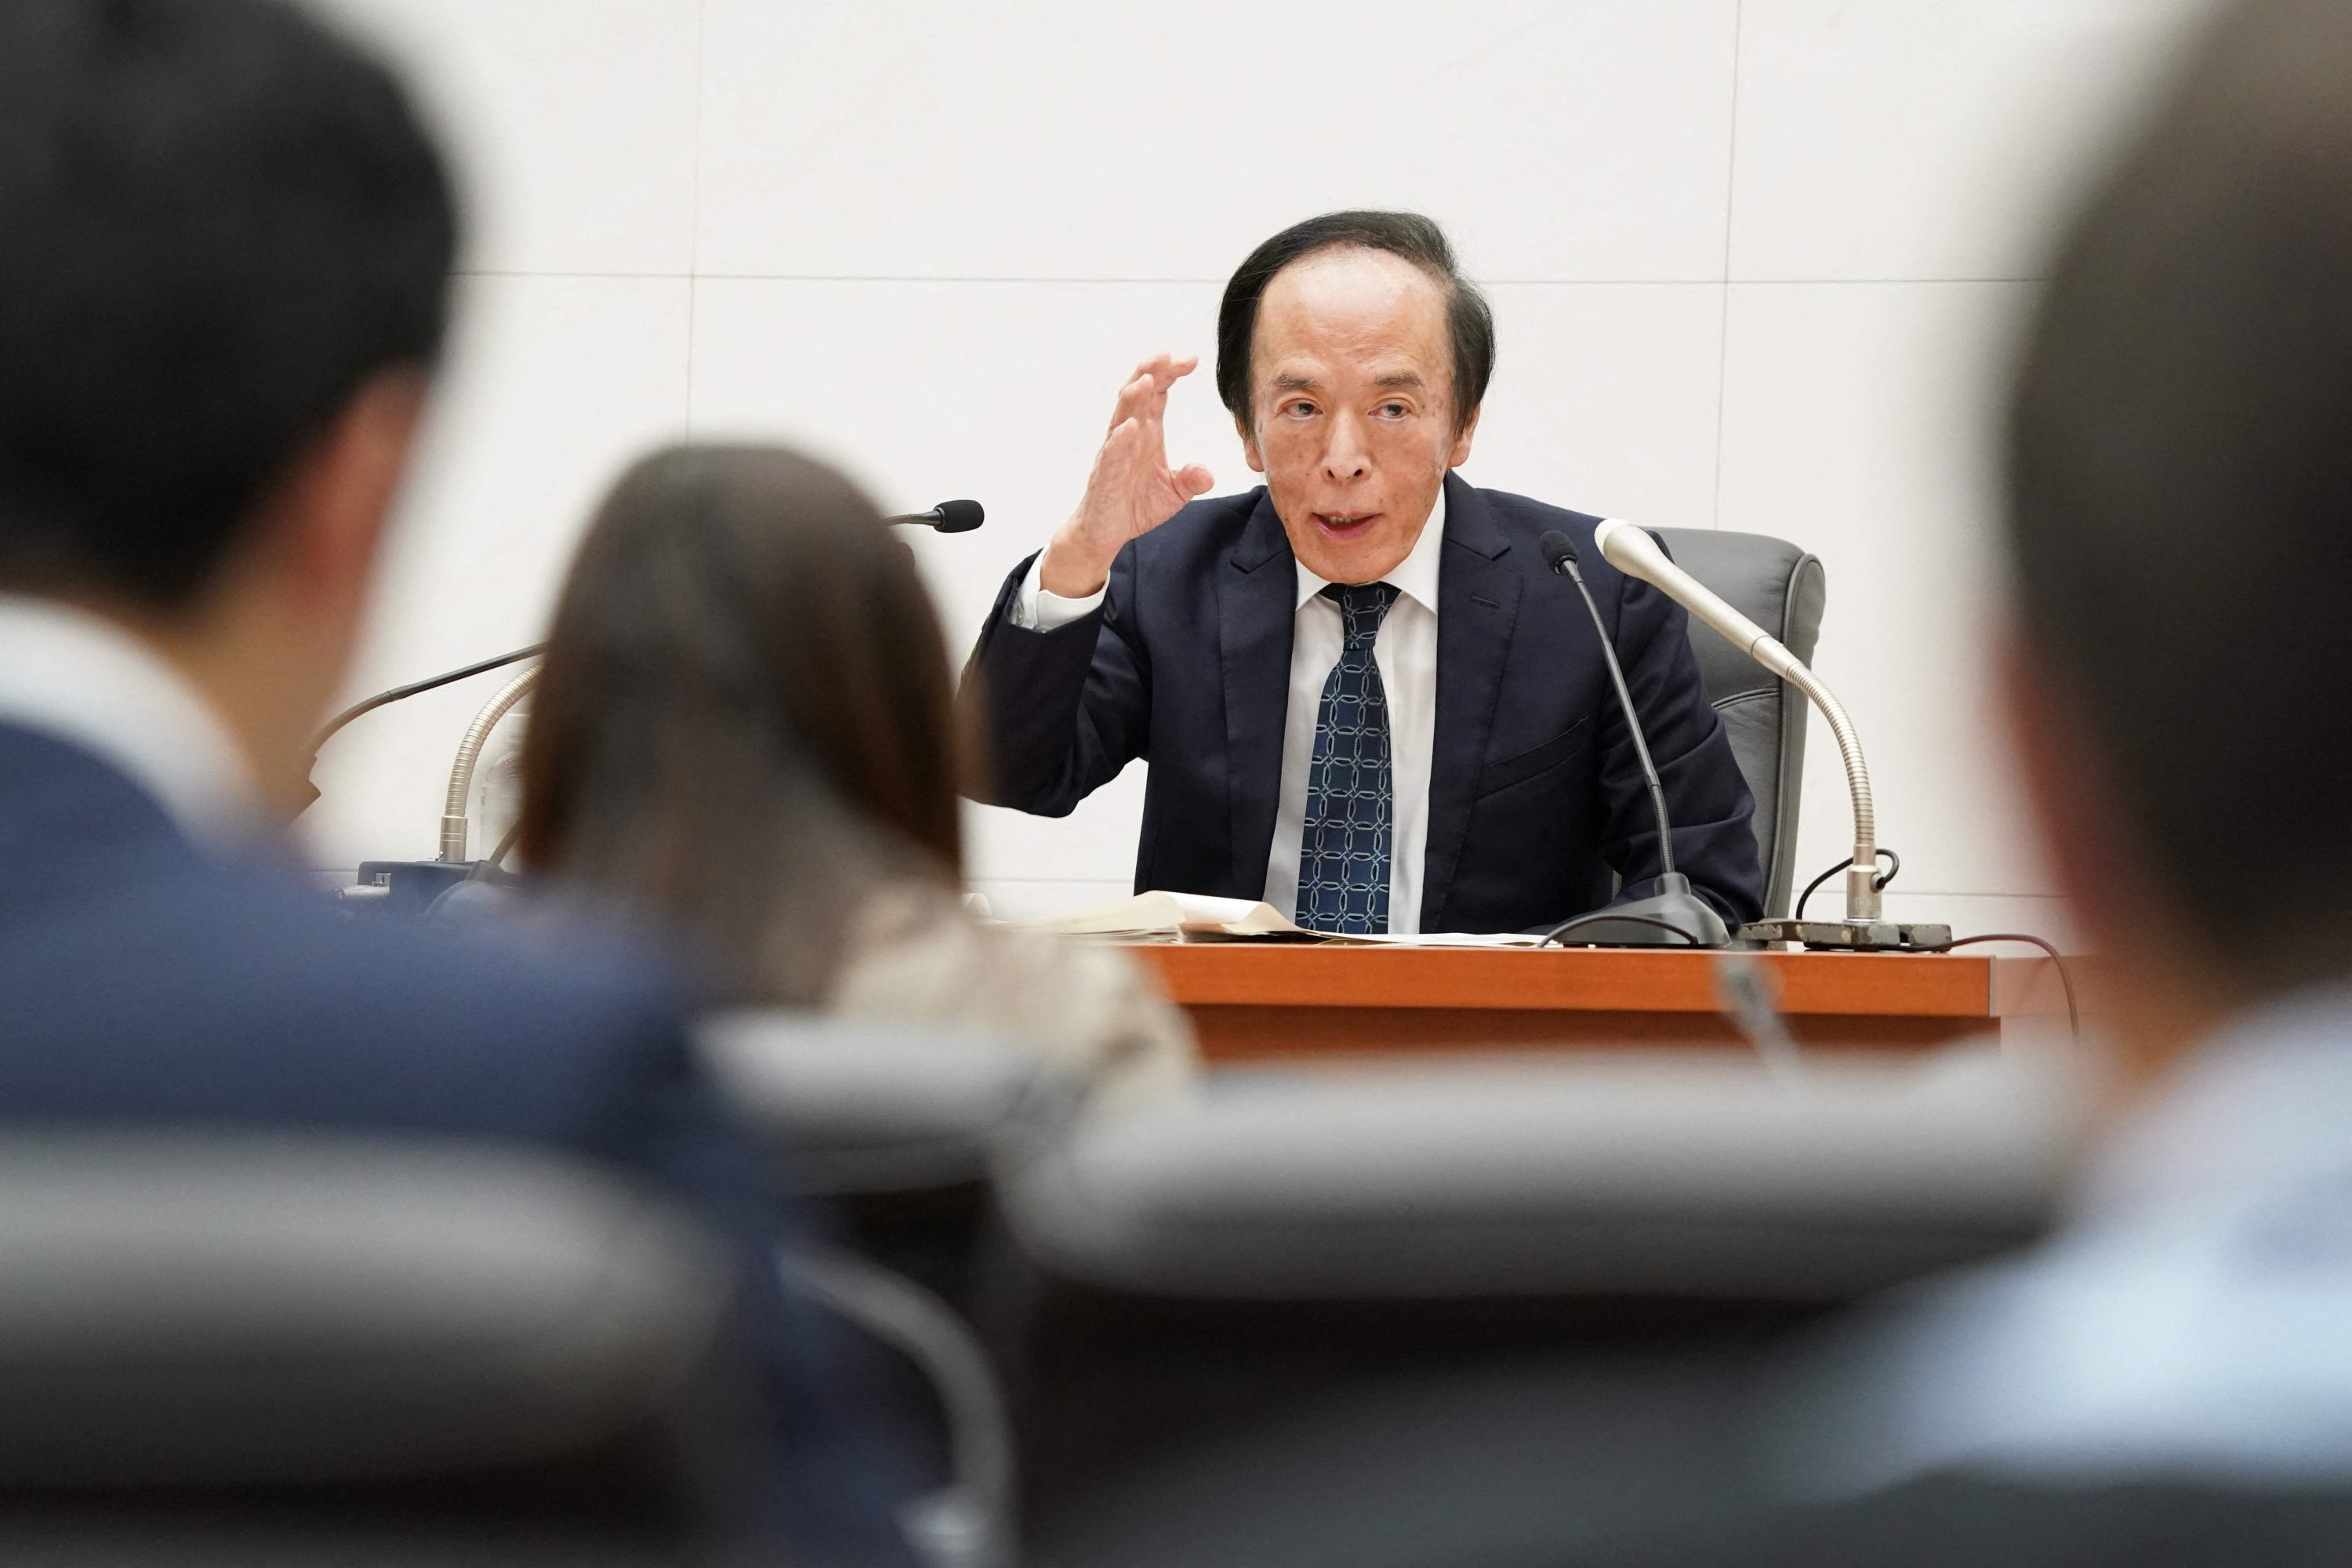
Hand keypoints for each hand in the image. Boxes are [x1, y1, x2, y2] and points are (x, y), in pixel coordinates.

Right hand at [1039, 353, 1214, 597]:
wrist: (1105, 534)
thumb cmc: (1136, 505)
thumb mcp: (1174, 493)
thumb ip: (1191, 479)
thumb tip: (1208, 473)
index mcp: (1147, 432)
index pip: (1158, 394)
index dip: (1170, 373)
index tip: (1190, 359)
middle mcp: (1129, 435)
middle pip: (1137, 395)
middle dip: (1150, 373)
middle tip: (1166, 356)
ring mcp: (1114, 453)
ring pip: (1122, 417)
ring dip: (1133, 398)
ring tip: (1147, 380)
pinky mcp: (1105, 476)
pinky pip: (1112, 454)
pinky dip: (1121, 439)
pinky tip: (1131, 427)